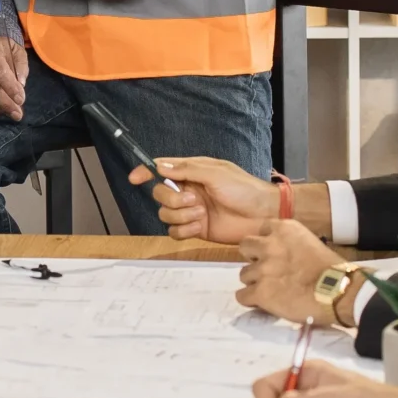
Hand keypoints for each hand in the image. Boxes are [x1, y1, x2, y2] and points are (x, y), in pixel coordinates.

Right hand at [130, 156, 276, 242]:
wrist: (262, 216)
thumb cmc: (245, 190)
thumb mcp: (216, 173)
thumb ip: (186, 170)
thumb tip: (160, 166)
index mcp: (193, 173)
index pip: (162, 169)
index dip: (146, 172)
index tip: (135, 178)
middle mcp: (189, 191)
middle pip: (160, 194)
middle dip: (172, 199)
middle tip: (193, 200)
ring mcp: (191, 211)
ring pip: (165, 215)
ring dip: (181, 216)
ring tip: (202, 214)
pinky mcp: (196, 229)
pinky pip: (175, 232)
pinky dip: (185, 230)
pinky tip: (201, 226)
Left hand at [235, 222, 345, 323]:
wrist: (338, 291)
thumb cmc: (333, 270)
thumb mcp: (311, 243)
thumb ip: (291, 245)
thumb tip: (283, 255)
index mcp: (284, 230)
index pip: (262, 229)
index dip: (265, 242)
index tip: (272, 252)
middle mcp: (269, 245)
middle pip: (245, 247)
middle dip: (253, 258)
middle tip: (265, 269)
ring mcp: (263, 269)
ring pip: (243, 274)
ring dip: (254, 282)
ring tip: (270, 290)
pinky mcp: (260, 292)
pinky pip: (242, 296)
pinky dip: (250, 300)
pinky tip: (262, 303)